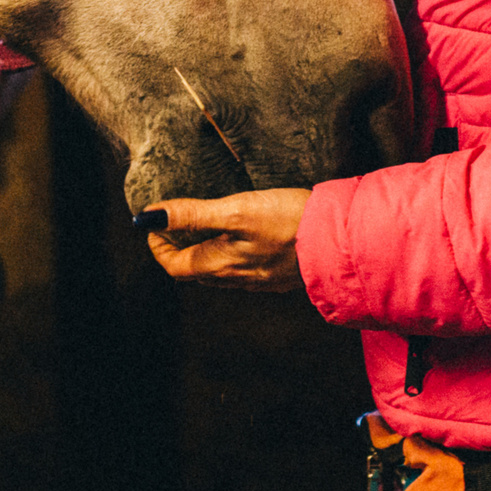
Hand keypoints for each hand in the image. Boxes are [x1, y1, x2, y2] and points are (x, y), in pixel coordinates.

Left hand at [140, 188, 311, 292]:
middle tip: (174, 225)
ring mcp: (261, 279)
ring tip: (204, 229)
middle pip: (196, 271)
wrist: (340, 239)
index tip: (154, 226)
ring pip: (220, 272)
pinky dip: (231, 255)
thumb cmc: (288, 222)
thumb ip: (192, 214)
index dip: (159, 247)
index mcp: (221, 265)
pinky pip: (245, 270)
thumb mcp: (235, 211)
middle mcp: (238, 278)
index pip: (175, 265)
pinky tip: (243, 238)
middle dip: (179, 250)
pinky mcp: (281, 274)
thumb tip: (151, 215)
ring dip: (205, 253)